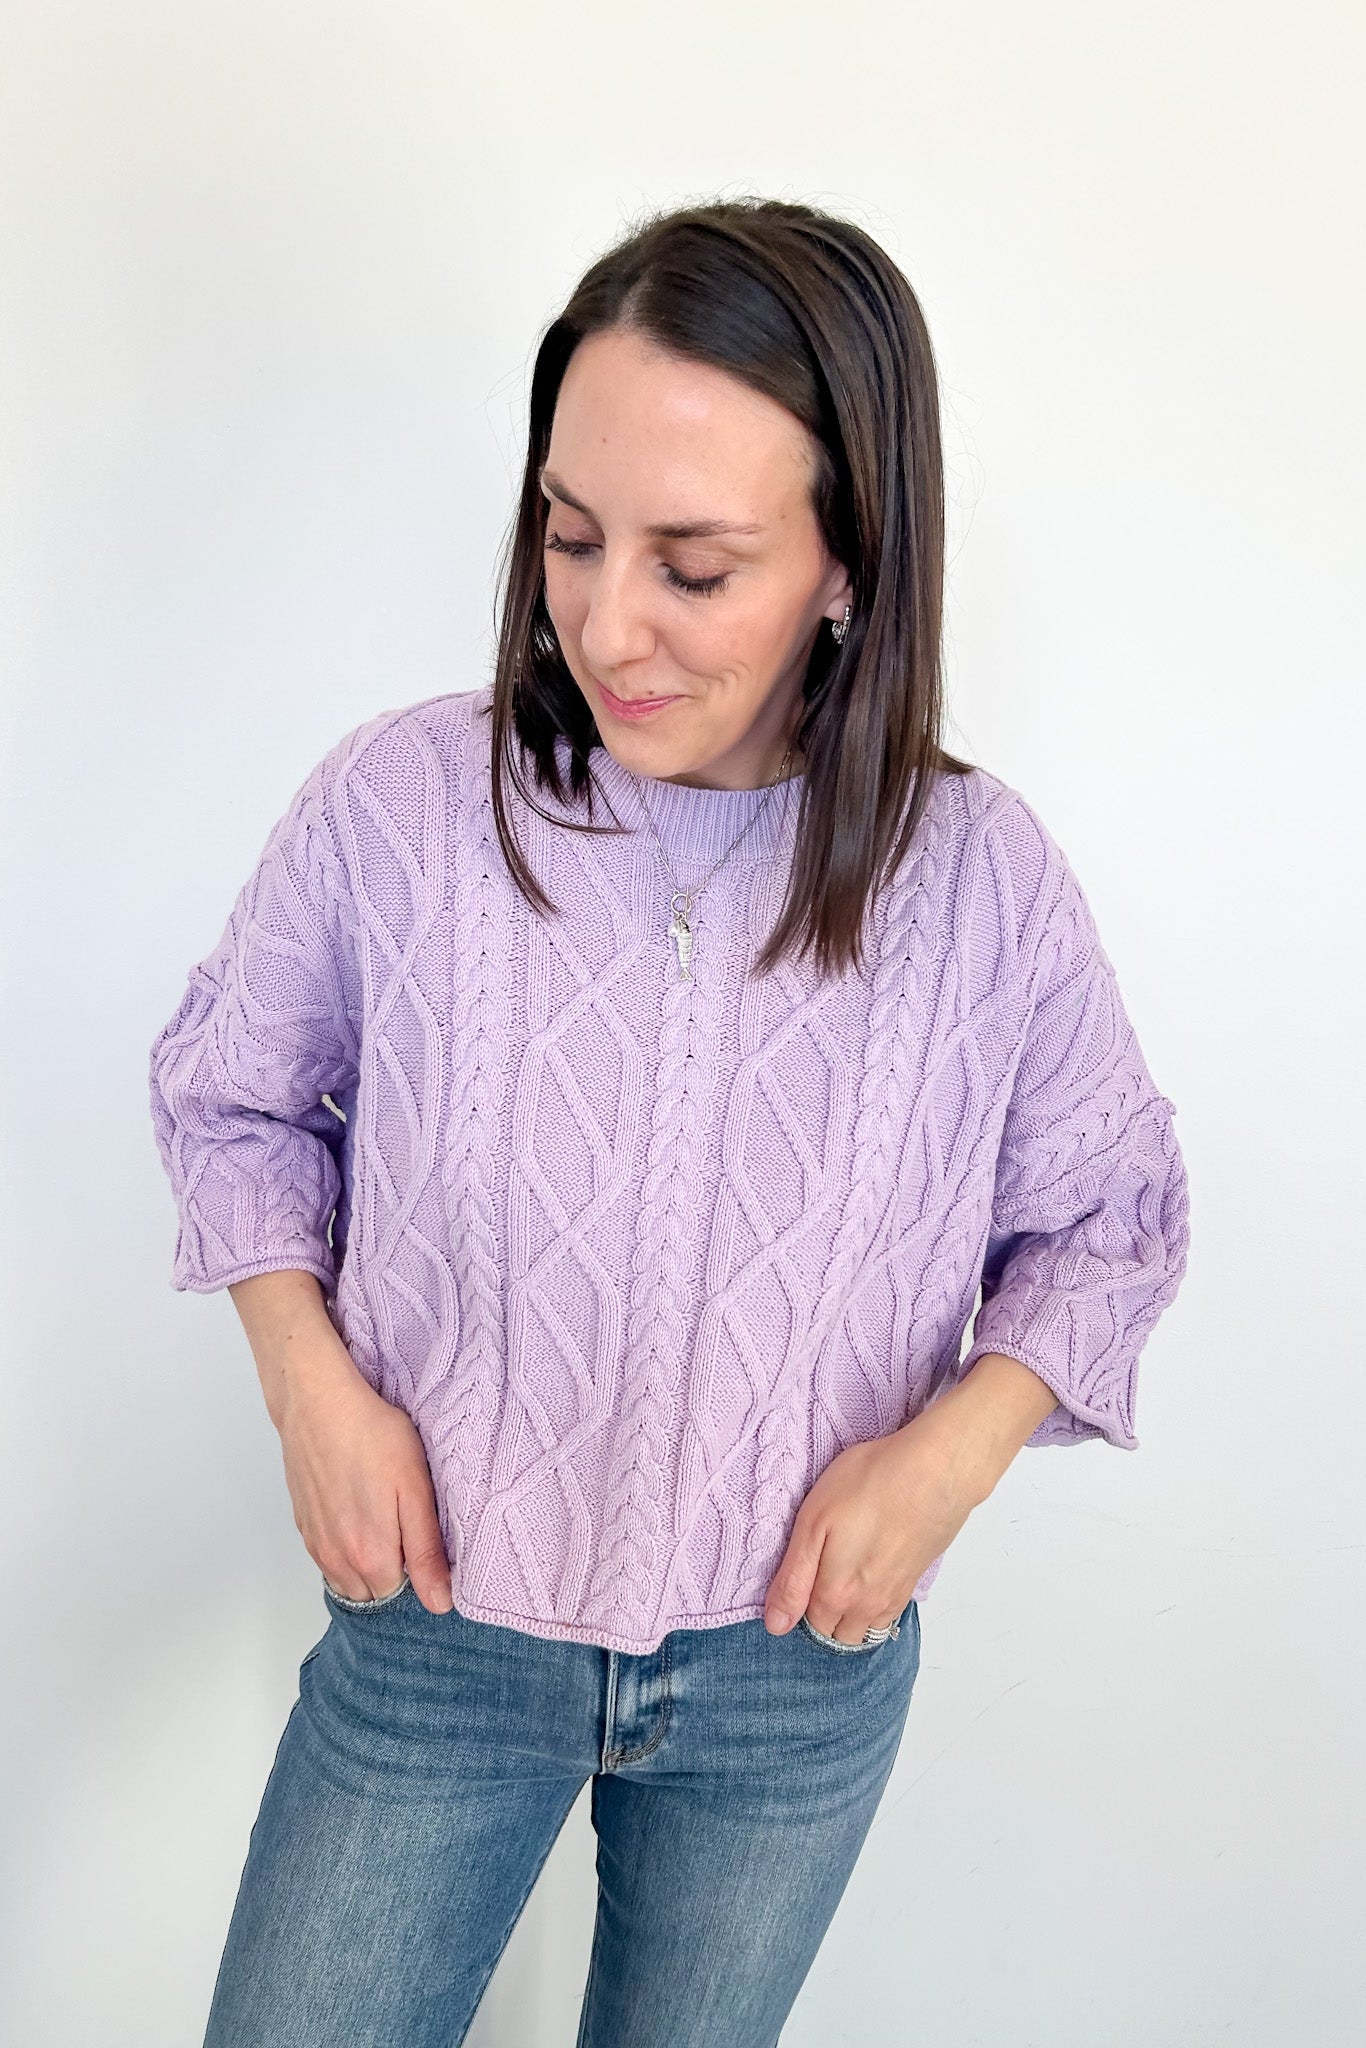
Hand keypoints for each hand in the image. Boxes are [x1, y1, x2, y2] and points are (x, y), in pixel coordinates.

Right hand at [276, 1344, 454, 1614]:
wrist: (319, 1404)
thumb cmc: (373, 1437)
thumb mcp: (415, 1491)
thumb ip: (426, 1552)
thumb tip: (440, 1603)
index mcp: (370, 1556)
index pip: (400, 1593)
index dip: (417, 1570)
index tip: (423, 1539)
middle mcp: (336, 1559)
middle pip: (371, 1591)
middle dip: (390, 1572)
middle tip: (404, 1526)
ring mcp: (315, 1542)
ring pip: (345, 1578)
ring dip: (364, 1564)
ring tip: (381, 1520)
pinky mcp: (302, 1524)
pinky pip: (326, 1556)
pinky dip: (342, 1548)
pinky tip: (356, 1512)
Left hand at [762, 1400, 992, 1643]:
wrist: (935, 1471)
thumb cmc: (870, 1484)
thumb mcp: (813, 1522)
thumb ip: (793, 1579)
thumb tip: (776, 1625)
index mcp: (835, 1593)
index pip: (804, 1622)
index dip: (795, 1601)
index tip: (796, 1572)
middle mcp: (865, 1606)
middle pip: (833, 1632)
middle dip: (819, 1614)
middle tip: (816, 1572)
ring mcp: (893, 1597)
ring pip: (862, 1629)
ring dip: (847, 1617)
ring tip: (842, 1575)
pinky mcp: (912, 1581)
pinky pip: (887, 1616)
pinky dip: (872, 1609)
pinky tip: (869, 1574)